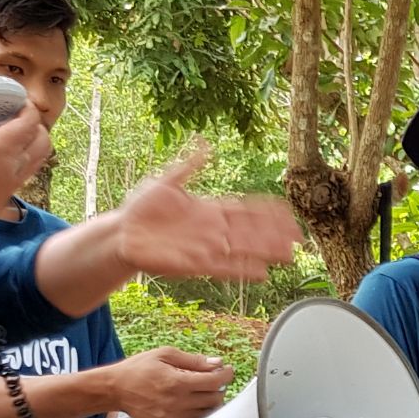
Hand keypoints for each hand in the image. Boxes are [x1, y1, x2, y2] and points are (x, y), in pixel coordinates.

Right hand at [0, 86, 51, 233]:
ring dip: (33, 143)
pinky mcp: (7, 196)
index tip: (17, 101)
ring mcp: (13, 183)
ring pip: (38, 158)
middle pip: (43, 140)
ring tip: (9, 135)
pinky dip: (25, 159)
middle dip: (36, 124)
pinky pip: (27, 173)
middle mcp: (15, 166)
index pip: (31, 122)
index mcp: (2, 148)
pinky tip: (0, 157)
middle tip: (15, 116)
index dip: (28, 108)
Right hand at [106, 347, 232, 417]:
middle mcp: (176, 402)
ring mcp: (172, 416)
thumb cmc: (136, 370)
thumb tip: (215, 362)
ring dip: (211, 401)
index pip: (214, 382)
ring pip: (206, 413)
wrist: (114, 389)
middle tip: (215, 379)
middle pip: (214, 399)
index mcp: (177, 382)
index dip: (226, 375)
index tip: (227, 371)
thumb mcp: (164, 355)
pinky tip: (191, 401)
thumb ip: (193, 360)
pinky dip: (197, 411)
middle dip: (219, 388)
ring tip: (204, 390)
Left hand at [116, 141, 303, 281]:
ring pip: (243, 250)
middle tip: (298, 238)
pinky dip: (242, 270)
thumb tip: (205, 144)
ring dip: (265, 253)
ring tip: (288, 256)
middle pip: (250, 232)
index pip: (246, 210)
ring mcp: (205, 248)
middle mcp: (212, 230)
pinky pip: (223, 268)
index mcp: (209, 210)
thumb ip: (188, 166)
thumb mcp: (164, 181)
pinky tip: (261, 273)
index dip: (267, 212)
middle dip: (274, 234)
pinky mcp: (194, 265)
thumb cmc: (140, 208)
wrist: (119, 234)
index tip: (288, 212)